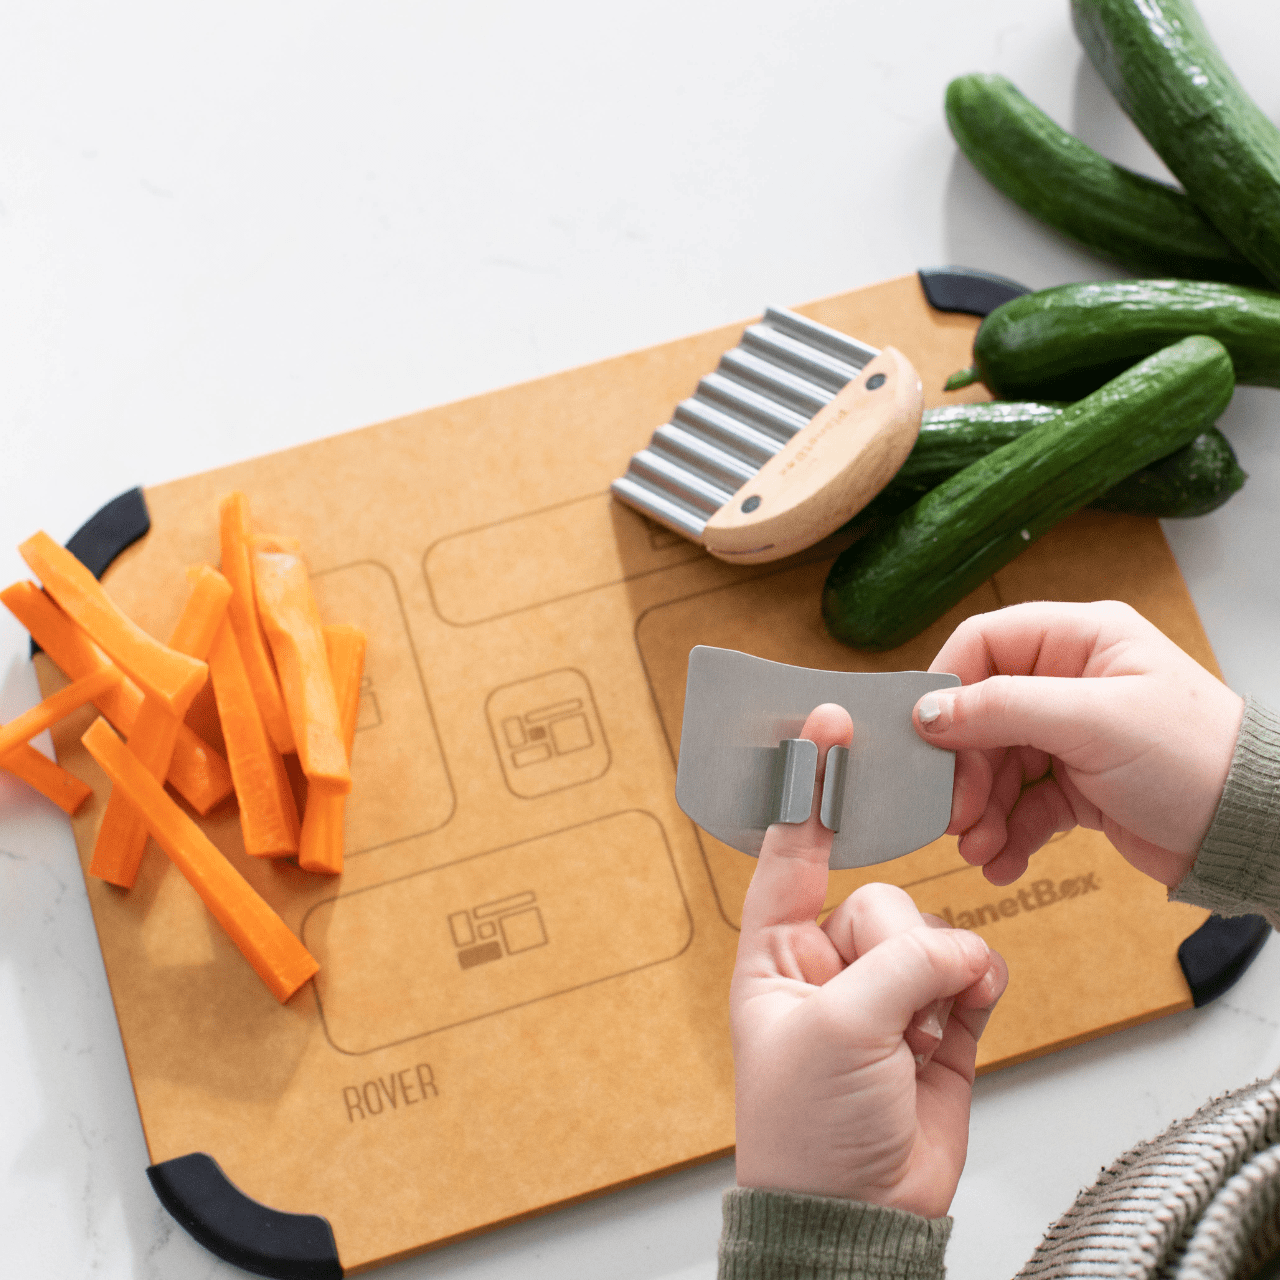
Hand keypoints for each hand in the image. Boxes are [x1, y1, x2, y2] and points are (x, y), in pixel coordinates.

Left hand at [731, 703, 1006, 1218]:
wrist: (861, 1215)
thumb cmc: (809, 1128)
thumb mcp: (836, 1027)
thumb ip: (898, 962)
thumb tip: (957, 951)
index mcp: (775, 954)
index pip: (791, 854)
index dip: (809, 790)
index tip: (825, 726)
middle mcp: (829, 964)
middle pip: (881, 898)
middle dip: (898, 946)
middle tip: (893, 1005)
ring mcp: (887, 991)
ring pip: (932, 933)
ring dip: (939, 977)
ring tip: (921, 1036)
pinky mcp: (939, 1019)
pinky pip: (970, 968)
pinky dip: (977, 986)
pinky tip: (966, 1017)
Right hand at [914, 600, 1243, 887]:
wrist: (1252, 833)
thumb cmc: (1193, 758)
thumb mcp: (1092, 721)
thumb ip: (1002, 708)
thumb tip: (927, 711)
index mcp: (1080, 639)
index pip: (984, 644)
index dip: (947, 687)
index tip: (925, 737)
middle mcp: (1071, 681)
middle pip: (982, 714)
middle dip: (965, 769)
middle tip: (955, 814)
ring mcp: (1073, 735)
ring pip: (997, 765)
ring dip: (982, 809)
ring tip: (979, 848)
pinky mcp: (1080, 785)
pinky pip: (1023, 804)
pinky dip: (1007, 834)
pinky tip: (1002, 861)